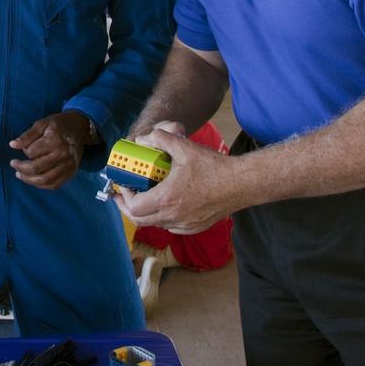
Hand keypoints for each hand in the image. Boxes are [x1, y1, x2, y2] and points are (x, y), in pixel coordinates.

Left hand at [8, 110, 90, 189]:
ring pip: (45, 180)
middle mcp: (63, 153)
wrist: (79, 127)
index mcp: (54, 139)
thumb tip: (12, 145)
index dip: (24, 151)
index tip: (23, 148)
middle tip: (14, 164)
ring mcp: (68, 164)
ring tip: (20, 175)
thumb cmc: (58, 125)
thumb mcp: (41, 124)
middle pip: (37, 168)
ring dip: (29, 180)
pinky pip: (55, 184)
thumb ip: (27, 135)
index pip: (32, 152)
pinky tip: (34, 180)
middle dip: (21, 169)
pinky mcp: (72, 171)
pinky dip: (42, 185)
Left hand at [115, 124, 242, 233]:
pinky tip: (165, 203)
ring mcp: (185, 225)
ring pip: (156, 224)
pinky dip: (162, 217)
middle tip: (124, 195)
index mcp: (167, 200)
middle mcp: (174, 217)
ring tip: (143, 196)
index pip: (134, 207)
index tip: (123, 186)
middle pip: (140, 220)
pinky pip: (171, 226)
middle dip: (128, 207)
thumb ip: (161, 139)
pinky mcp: (195, 227)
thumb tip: (144, 139)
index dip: (124, 197)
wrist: (241, 184)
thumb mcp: (184, 147)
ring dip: (146, 212)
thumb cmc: (214, 168)